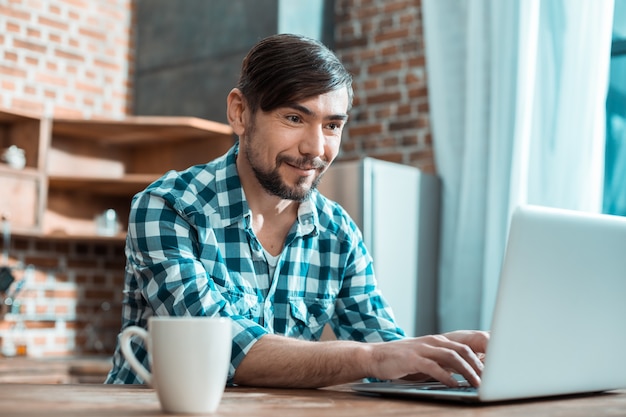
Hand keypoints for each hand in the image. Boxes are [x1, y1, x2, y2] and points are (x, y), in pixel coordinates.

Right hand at [365, 330, 488, 386]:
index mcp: (437, 341)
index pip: (465, 346)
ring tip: (477, 384)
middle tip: (491, 380)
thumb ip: (442, 362)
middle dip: (478, 365)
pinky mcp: (412, 358)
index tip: (494, 371)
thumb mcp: (424, 358)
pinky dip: (446, 376)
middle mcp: (432, 342)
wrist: (374, 355)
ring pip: (451, 357)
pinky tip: (454, 385)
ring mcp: (422, 349)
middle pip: (462, 350)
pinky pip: (433, 366)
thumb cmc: (400, 360)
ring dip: (467, 371)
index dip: (481, 357)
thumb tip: (463, 373)